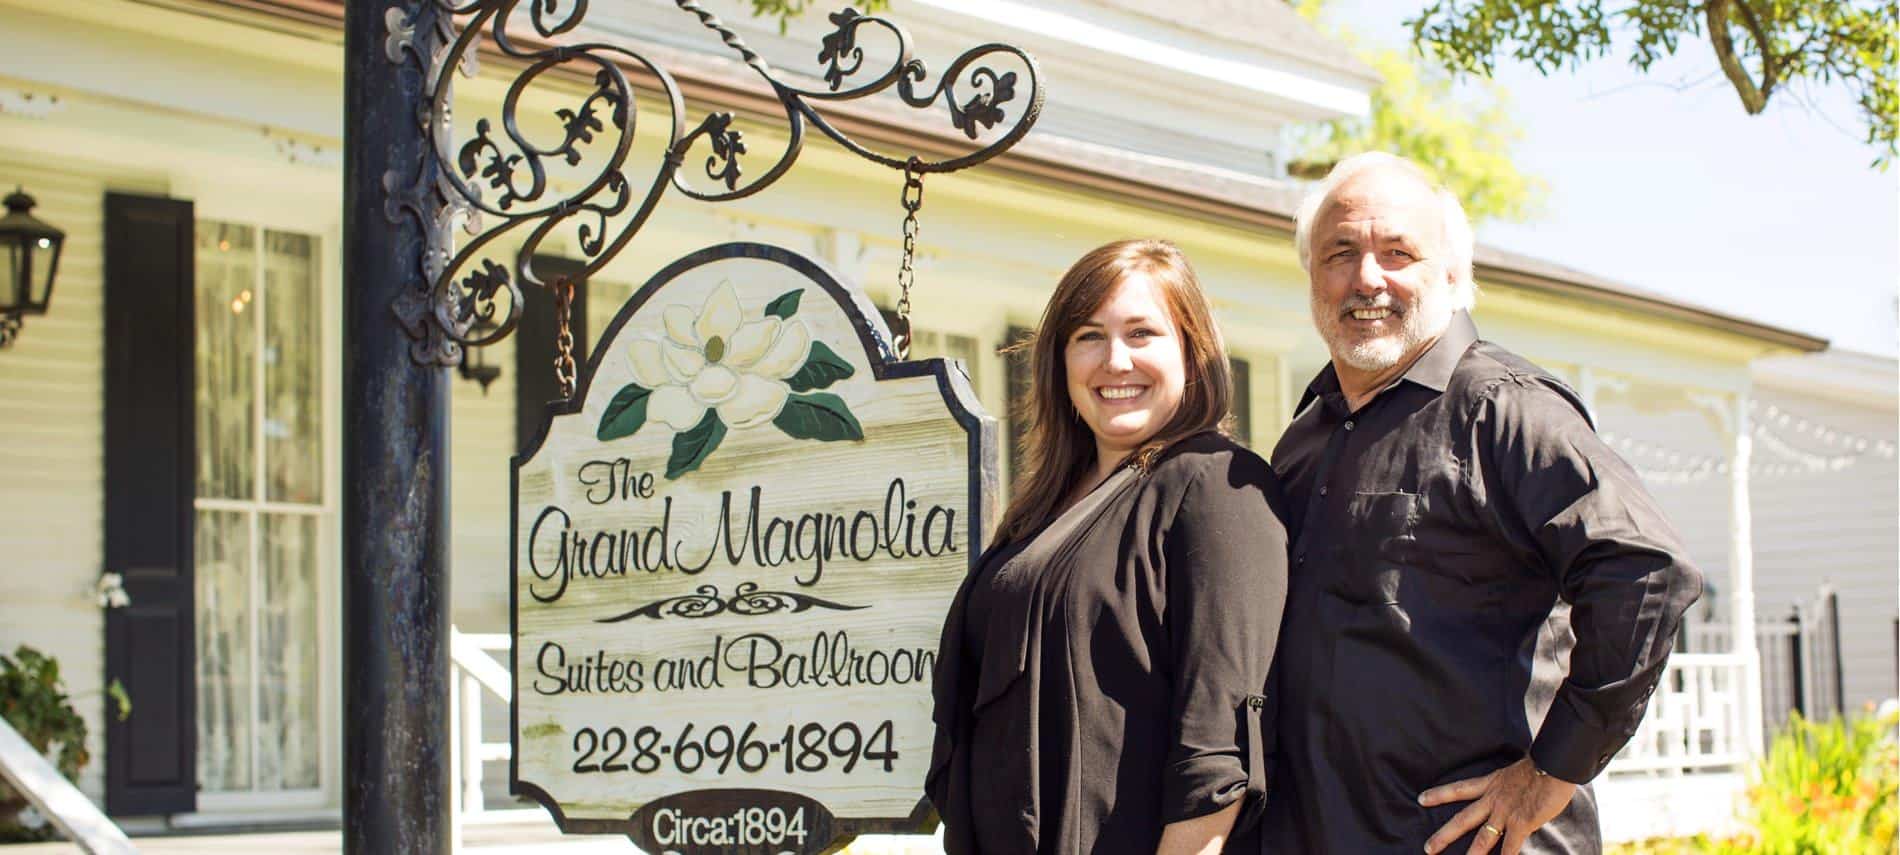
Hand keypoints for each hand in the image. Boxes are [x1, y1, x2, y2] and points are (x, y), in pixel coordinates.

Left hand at [1418, 758, 1576, 854]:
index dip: (1439, 794)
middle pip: (1462, 820)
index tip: (1421, 799)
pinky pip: (1510, 847)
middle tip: (1428, 848)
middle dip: (1444, 836)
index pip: (1459, 788)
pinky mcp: (1522, 823)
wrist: (1554, 764)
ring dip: (1471, 854)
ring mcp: (1506, 813)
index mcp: (1491, 783)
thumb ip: (1509, 785)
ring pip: (1483, 838)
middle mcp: (1493, 799)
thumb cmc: (1543, 764)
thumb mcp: (1516, 771)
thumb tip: (1512, 793)